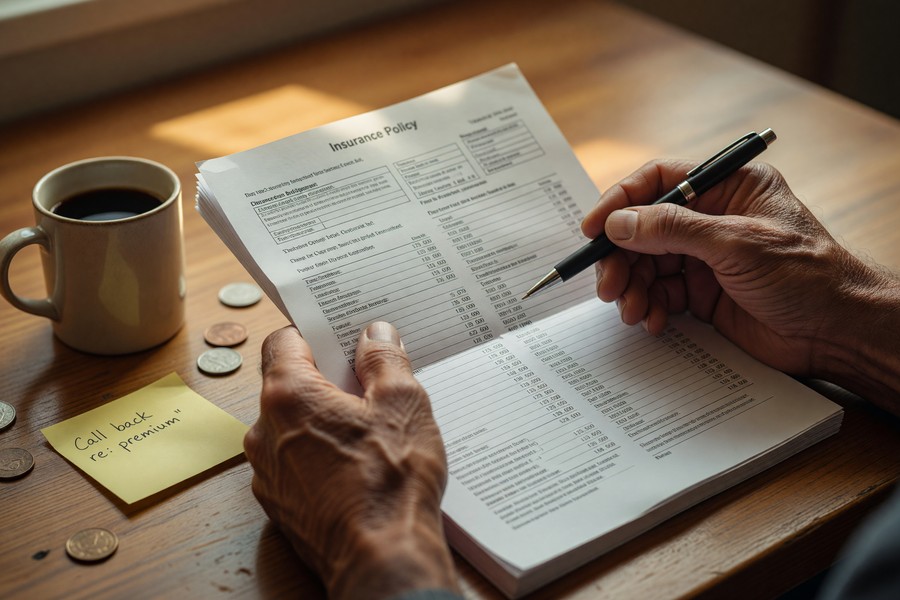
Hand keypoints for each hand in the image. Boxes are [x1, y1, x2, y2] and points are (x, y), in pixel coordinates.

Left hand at [244, 322, 458, 598]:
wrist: (381, 560)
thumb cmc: (391, 481)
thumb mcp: (403, 403)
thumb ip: (384, 359)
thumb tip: (375, 334)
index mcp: (288, 396)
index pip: (283, 340)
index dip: (314, 334)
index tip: (341, 338)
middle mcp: (264, 432)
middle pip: (287, 384)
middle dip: (325, 380)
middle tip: (368, 385)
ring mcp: (267, 472)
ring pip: (290, 427)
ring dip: (321, 420)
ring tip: (368, 431)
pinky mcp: (279, 505)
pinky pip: (294, 463)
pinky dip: (317, 456)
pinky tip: (356, 466)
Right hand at [581, 159, 899, 399]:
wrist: (837, 333)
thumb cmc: (808, 276)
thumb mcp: (737, 244)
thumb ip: (674, 229)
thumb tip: (619, 223)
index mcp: (728, 187)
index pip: (659, 181)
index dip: (621, 202)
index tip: (592, 229)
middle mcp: (712, 218)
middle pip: (644, 228)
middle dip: (621, 258)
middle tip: (608, 285)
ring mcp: (705, 257)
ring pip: (647, 264)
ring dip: (632, 287)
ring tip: (631, 310)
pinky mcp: (703, 293)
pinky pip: (660, 294)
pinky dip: (649, 306)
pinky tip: (651, 320)